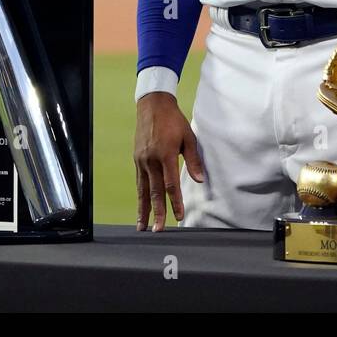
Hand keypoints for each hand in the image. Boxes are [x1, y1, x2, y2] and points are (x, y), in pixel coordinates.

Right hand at [134, 92, 203, 231]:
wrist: (152, 105)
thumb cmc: (173, 120)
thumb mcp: (188, 137)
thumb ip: (194, 160)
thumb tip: (199, 180)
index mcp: (164, 154)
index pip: (170, 184)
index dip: (175, 202)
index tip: (178, 217)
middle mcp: (150, 160)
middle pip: (154, 192)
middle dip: (157, 213)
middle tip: (158, 230)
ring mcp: (141, 161)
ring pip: (142, 190)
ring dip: (143, 209)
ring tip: (142, 226)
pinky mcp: (137, 160)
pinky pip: (139, 182)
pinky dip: (139, 196)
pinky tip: (141, 207)